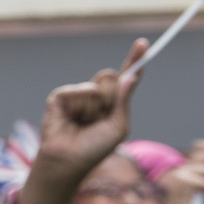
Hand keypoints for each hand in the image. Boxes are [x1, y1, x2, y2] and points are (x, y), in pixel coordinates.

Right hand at [22, 63, 136, 203]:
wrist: (68, 160)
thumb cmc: (95, 149)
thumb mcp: (118, 126)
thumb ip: (123, 101)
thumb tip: (128, 76)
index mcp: (112, 103)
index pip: (126, 78)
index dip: (134, 60)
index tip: (143, 44)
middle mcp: (95, 95)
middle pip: (110, 77)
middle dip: (111, 95)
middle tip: (101, 117)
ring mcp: (77, 95)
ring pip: (95, 86)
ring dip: (94, 108)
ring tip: (83, 124)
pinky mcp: (60, 97)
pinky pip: (78, 90)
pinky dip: (79, 106)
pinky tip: (70, 119)